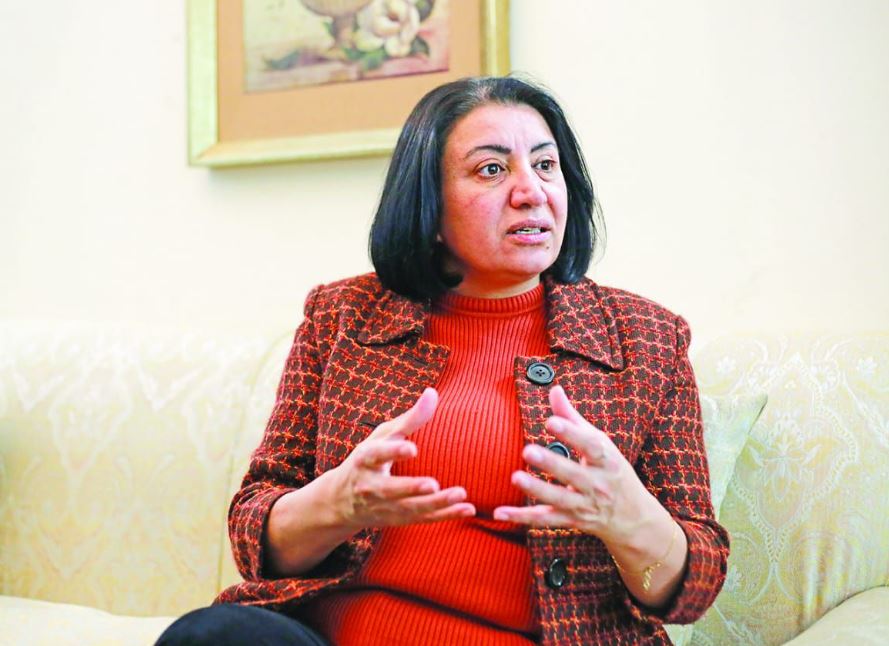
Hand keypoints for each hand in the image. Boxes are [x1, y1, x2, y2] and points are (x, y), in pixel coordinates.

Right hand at [332, 388, 475, 530]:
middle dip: (411, 488)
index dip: (393, 452)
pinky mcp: (398, 519)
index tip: (412, 449)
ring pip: (411, 508)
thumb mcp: (382, 436)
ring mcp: (384, 506)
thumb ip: (408, 419)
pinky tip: (467, 508)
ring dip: (436, 504)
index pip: (377, 455)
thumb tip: (432, 393)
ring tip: (460, 494)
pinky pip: (424, 519)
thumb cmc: (368, 458)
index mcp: (365, 459)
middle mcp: (371, 486)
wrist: (341, 500)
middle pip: (392, 489)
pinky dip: (446, 515)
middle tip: (433, 484)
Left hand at [494, 386, 655, 543]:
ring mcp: (584, 505)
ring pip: (559, 499)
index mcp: (607, 460)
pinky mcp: (571, 520)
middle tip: (528, 450)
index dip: (572, 433)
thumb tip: (554, 389)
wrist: (634, 516)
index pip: (591, 446)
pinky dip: (522, 517)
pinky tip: (500, 512)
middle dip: (551, 463)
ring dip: (536, 490)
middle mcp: (598, 485)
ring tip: (515, 477)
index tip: (551, 421)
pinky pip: (544, 519)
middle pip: (573, 474)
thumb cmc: (612, 471)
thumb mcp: (601, 445)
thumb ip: (572, 418)